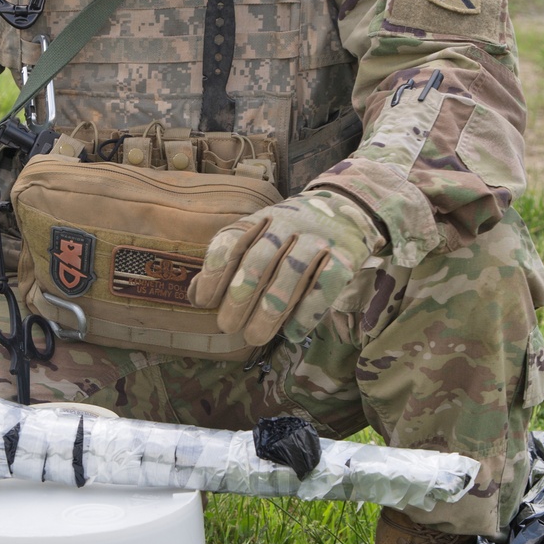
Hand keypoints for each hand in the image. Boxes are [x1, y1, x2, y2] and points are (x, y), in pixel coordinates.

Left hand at [189, 188, 385, 345]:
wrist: (348, 206)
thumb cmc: (291, 233)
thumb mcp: (258, 236)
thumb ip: (229, 262)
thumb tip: (195, 296)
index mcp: (259, 220)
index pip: (230, 243)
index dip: (213, 274)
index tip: (204, 302)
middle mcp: (286, 226)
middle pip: (257, 263)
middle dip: (239, 299)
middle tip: (228, 327)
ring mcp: (316, 240)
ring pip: (288, 277)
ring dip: (269, 312)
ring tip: (255, 337)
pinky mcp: (344, 256)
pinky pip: (324, 286)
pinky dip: (307, 312)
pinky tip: (293, 332)